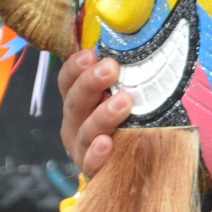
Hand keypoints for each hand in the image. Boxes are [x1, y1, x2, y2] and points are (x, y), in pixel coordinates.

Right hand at [57, 49, 131, 176]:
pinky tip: (107, 144)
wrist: (142, 168)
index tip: (92, 54)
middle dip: (89, 83)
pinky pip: (91, 164)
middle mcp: (76, 123)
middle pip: (74, 101)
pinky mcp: (95, 172)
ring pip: (85, 131)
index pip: (68, 80)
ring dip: (102, 115)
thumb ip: (130, 73)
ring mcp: (83, 149)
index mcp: (80, 100)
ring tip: (123, 102)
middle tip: (110, 69)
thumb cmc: (136, 120)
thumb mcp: (132, 93)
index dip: (76, 65)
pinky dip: (97, 154)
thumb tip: (143, 39)